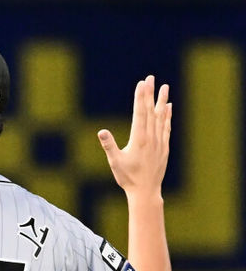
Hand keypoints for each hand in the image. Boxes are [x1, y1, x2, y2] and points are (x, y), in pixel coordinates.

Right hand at [97, 75, 171, 198]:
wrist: (146, 191)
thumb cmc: (128, 177)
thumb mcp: (115, 162)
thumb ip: (109, 145)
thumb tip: (101, 131)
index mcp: (139, 139)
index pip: (140, 113)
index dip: (140, 97)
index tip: (141, 83)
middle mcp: (151, 137)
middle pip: (151, 110)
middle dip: (150, 93)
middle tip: (150, 78)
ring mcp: (160, 141)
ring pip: (161, 116)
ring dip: (162, 101)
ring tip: (164, 86)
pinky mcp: (164, 147)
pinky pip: (166, 127)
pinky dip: (167, 116)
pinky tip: (168, 107)